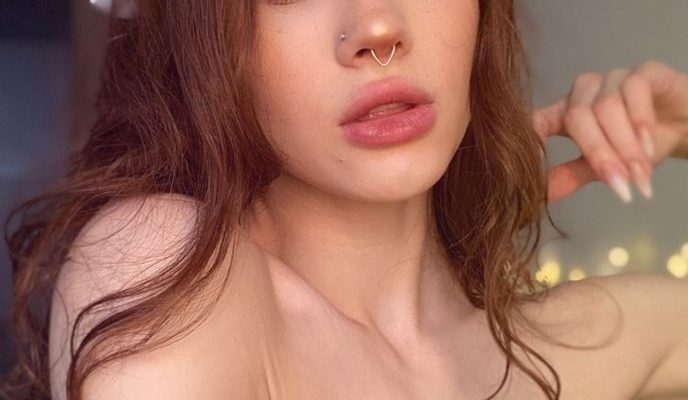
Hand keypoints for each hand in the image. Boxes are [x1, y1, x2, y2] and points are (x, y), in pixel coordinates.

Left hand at [533, 61, 687, 203]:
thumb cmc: (639, 147)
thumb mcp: (602, 167)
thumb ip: (570, 176)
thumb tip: (537, 198)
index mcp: (565, 113)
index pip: (537, 119)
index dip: (530, 136)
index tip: (532, 163)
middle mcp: (584, 91)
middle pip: (578, 117)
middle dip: (600, 154)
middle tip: (621, 186)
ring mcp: (612, 78)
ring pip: (608, 107)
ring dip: (626, 146)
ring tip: (641, 176)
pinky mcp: (643, 71)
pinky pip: (635, 90)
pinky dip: (641, 122)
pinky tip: (650, 147)